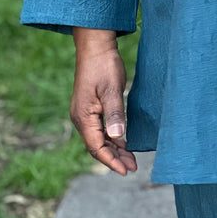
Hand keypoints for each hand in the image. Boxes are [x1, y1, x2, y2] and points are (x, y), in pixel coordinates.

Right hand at [71, 28, 137, 175]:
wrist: (95, 47)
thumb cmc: (104, 66)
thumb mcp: (112, 89)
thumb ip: (114, 113)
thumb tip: (117, 137)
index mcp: (84, 116)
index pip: (96, 147)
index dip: (111, 161)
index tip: (127, 170)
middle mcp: (81, 118)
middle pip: (97, 146)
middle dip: (115, 158)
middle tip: (134, 166)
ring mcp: (85, 113)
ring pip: (99, 139)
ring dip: (114, 150)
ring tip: (131, 158)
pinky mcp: (90, 107)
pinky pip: (100, 129)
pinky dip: (112, 138)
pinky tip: (123, 141)